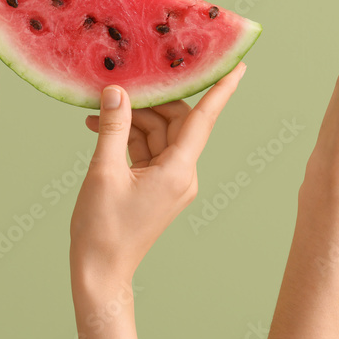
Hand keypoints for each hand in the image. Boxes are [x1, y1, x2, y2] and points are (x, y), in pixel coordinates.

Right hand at [70, 64, 245, 291]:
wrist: (100, 272)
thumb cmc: (103, 229)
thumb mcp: (104, 172)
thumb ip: (113, 128)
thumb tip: (117, 92)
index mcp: (179, 170)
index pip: (204, 120)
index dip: (221, 90)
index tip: (238, 66)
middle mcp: (183, 174)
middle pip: (177, 123)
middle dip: (150, 103)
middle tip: (121, 85)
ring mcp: (171, 181)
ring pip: (159, 135)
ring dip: (132, 120)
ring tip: (99, 110)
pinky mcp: (157, 186)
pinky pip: (149, 150)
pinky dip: (129, 138)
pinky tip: (102, 127)